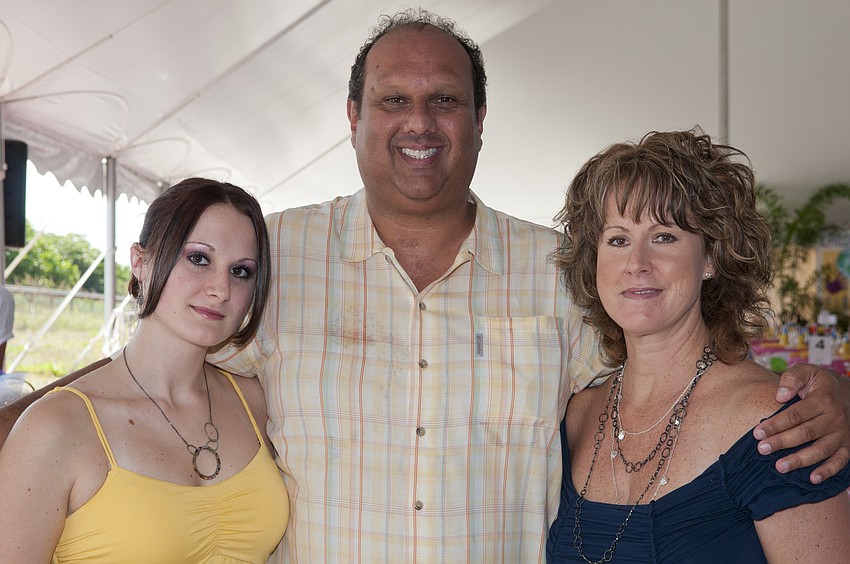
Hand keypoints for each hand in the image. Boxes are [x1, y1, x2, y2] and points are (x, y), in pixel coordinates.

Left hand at [753, 363, 849, 483]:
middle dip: (782, 443)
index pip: (795, 415)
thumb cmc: (820, 382)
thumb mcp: (807, 371)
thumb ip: (791, 378)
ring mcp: (842, 433)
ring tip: (780, 467)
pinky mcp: (848, 445)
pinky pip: (841, 461)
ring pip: (821, 450)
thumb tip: (780, 395)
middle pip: (805, 433)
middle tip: (762, 450)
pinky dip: (828, 471)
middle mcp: (834, 418)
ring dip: (800, 460)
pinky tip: (813, 479)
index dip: (775, 424)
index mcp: (822, 400)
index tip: (757, 433)